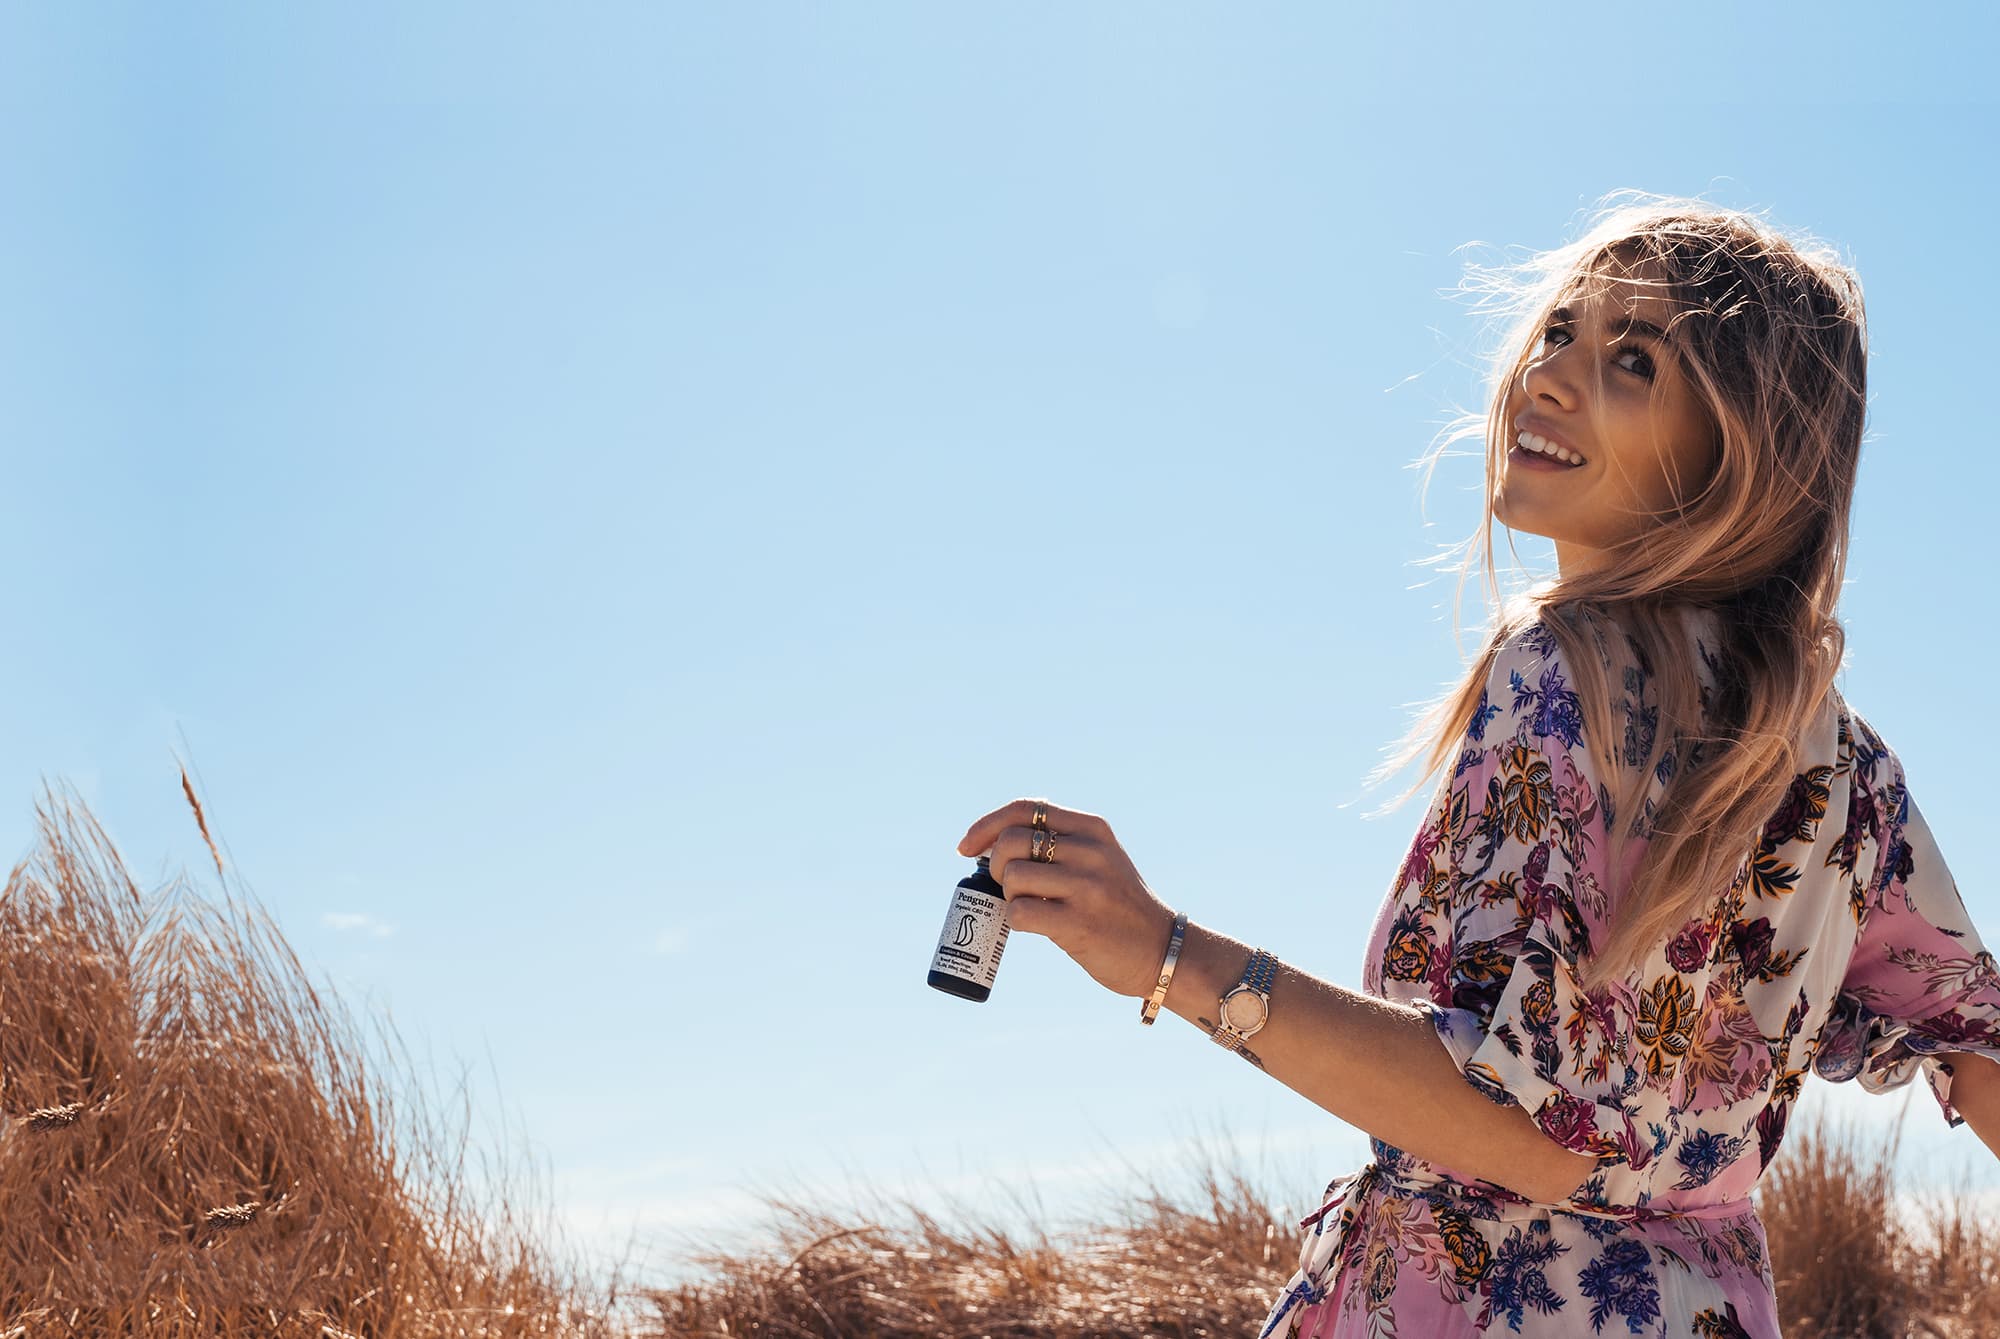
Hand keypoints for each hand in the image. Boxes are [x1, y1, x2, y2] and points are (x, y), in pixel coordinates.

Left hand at [955, 798, 1177, 999]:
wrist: (1161, 949)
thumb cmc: (1117, 905)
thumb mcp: (1099, 859)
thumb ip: (1059, 844)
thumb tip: (989, 844)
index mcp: (1093, 829)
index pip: (1025, 808)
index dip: (986, 824)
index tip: (966, 847)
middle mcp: (1090, 851)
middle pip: (1011, 841)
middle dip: (997, 865)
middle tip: (1010, 886)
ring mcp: (1087, 886)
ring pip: (1013, 876)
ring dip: (1009, 895)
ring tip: (1030, 906)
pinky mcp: (1079, 923)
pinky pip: (1020, 912)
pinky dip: (1016, 921)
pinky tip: (1035, 925)